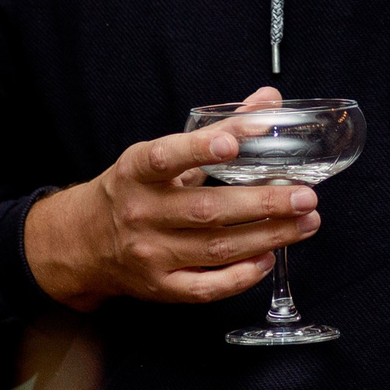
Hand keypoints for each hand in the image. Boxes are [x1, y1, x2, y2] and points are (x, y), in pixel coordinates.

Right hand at [24, 84, 320, 309]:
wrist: (82, 242)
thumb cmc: (132, 190)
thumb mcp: (160, 153)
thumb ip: (218, 129)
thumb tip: (268, 102)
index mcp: (136, 172)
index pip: (165, 158)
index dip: (199, 149)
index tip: (233, 143)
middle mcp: (140, 213)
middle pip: (207, 211)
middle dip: (262, 203)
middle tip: (305, 195)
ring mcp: (149, 254)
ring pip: (216, 249)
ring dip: (268, 235)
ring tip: (306, 222)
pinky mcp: (159, 287)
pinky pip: (206, 287)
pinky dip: (241, 275)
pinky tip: (269, 257)